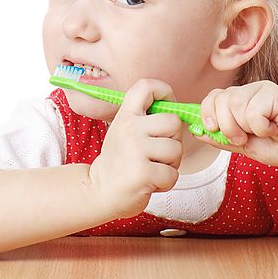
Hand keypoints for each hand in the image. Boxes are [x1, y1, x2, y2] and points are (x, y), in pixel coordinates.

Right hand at [88, 79, 182, 218]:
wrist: (99, 192)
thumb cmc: (120, 161)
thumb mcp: (125, 131)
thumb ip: (146, 119)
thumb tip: (178, 109)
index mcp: (126, 115)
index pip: (146, 86)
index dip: (164, 92)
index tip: (166, 107)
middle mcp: (129, 128)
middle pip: (174, 122)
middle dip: (173, 140)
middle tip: (158, 153)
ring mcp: (135, 150)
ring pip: (176, 150)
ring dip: (170, 164)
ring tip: (152, 169)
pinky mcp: (143, 173)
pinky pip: (173, 174)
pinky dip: (166, 182)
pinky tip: (150, 182)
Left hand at [198, 80, 277, 168]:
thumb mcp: (245, 146)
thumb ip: (221, 138)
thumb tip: (196, 131)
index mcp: (240, 101)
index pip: (212, 97)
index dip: (207, 113)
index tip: (214, 129)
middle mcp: (249, 92)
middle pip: (220, 100)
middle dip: (228, 126)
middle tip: (246, 138)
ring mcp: (262, 89)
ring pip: (235, 104)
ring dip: (247, 128)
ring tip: (266, 132)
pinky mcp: (275, 92)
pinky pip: (253, 110)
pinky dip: (262, 126)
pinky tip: (277, 127)